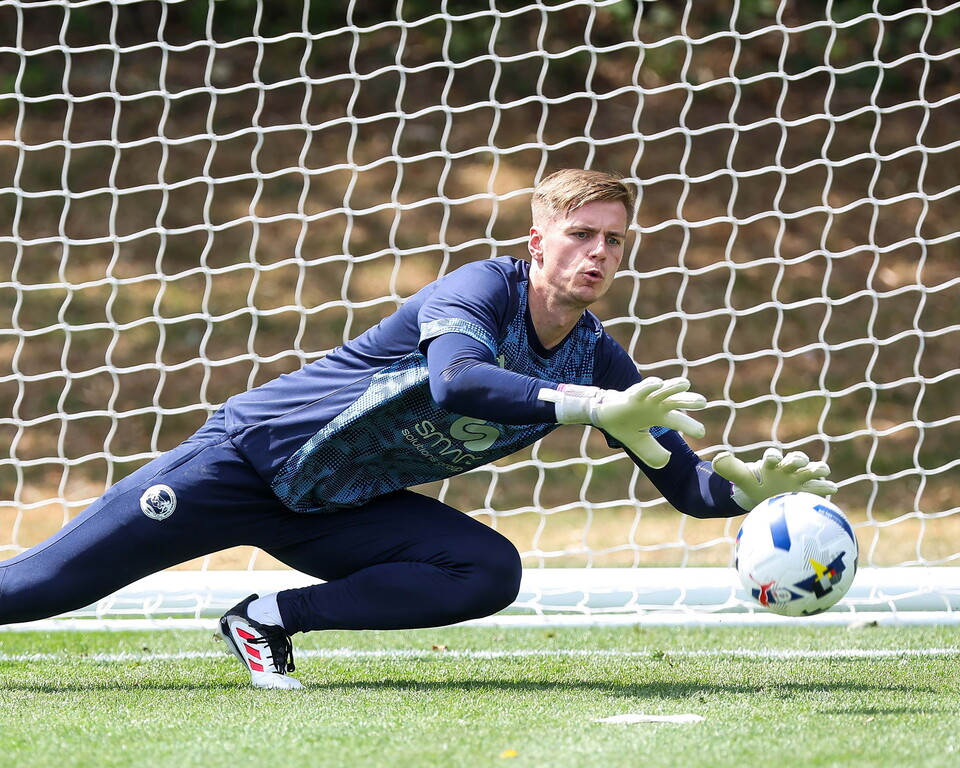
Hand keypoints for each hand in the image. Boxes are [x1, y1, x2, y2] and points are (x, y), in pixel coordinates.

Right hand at [539, 377, 706, 468]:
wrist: (602, 415)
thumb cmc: (624, 425)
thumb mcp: (638, 443)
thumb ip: (652, 451)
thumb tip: (667, 460)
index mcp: (659, 416)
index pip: (679, 420)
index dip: (690, 425)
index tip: (701, 432)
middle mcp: (656, 405)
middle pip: (676, 401)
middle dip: (689, 401)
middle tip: (703, 402)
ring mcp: (645, 399)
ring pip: (662, 391)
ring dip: (673, 387)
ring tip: (685, 384)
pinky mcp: (631, 396)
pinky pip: (641, 389)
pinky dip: (649, 386)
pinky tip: (658, 383)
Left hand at [712, 446, 837, 509]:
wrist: (762, 494)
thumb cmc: (752, 483)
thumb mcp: (740, 477)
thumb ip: (729, 468)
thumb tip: (718, 458)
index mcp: (770, 464)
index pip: (772, 457)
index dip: (772, 456)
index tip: (772, 458)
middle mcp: (786, 467)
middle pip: (794, 460)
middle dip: (797, 459)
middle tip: (799, 460)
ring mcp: (799, 477)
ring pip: (810, 470)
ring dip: (816, 469)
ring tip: (823, 470)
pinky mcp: (806, 489)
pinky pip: (818, 487)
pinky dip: (825, 487)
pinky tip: (833, 488)